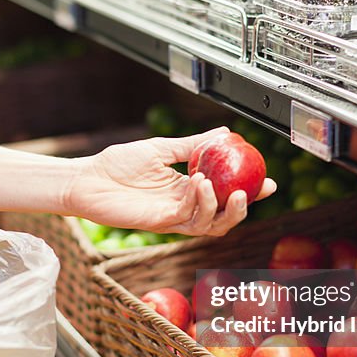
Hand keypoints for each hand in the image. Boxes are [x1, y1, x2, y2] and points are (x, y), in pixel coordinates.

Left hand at [66, 127, 276, 236]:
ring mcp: (172, 218)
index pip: (225, 195)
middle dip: (242, 208)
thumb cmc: (117, 164)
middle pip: (223, 218)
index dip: (250, 192)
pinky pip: (187, 218)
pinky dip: (197, 202)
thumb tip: (224, 132)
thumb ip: (192, 145)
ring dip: (218, 206)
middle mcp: (183, 207)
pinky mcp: (159, 223)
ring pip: (209, 224)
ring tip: (216, 184)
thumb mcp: (162, 148)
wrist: (87, 178)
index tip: (269, 182)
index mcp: (187, 189)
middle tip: (251, 191)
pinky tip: (198, 182)